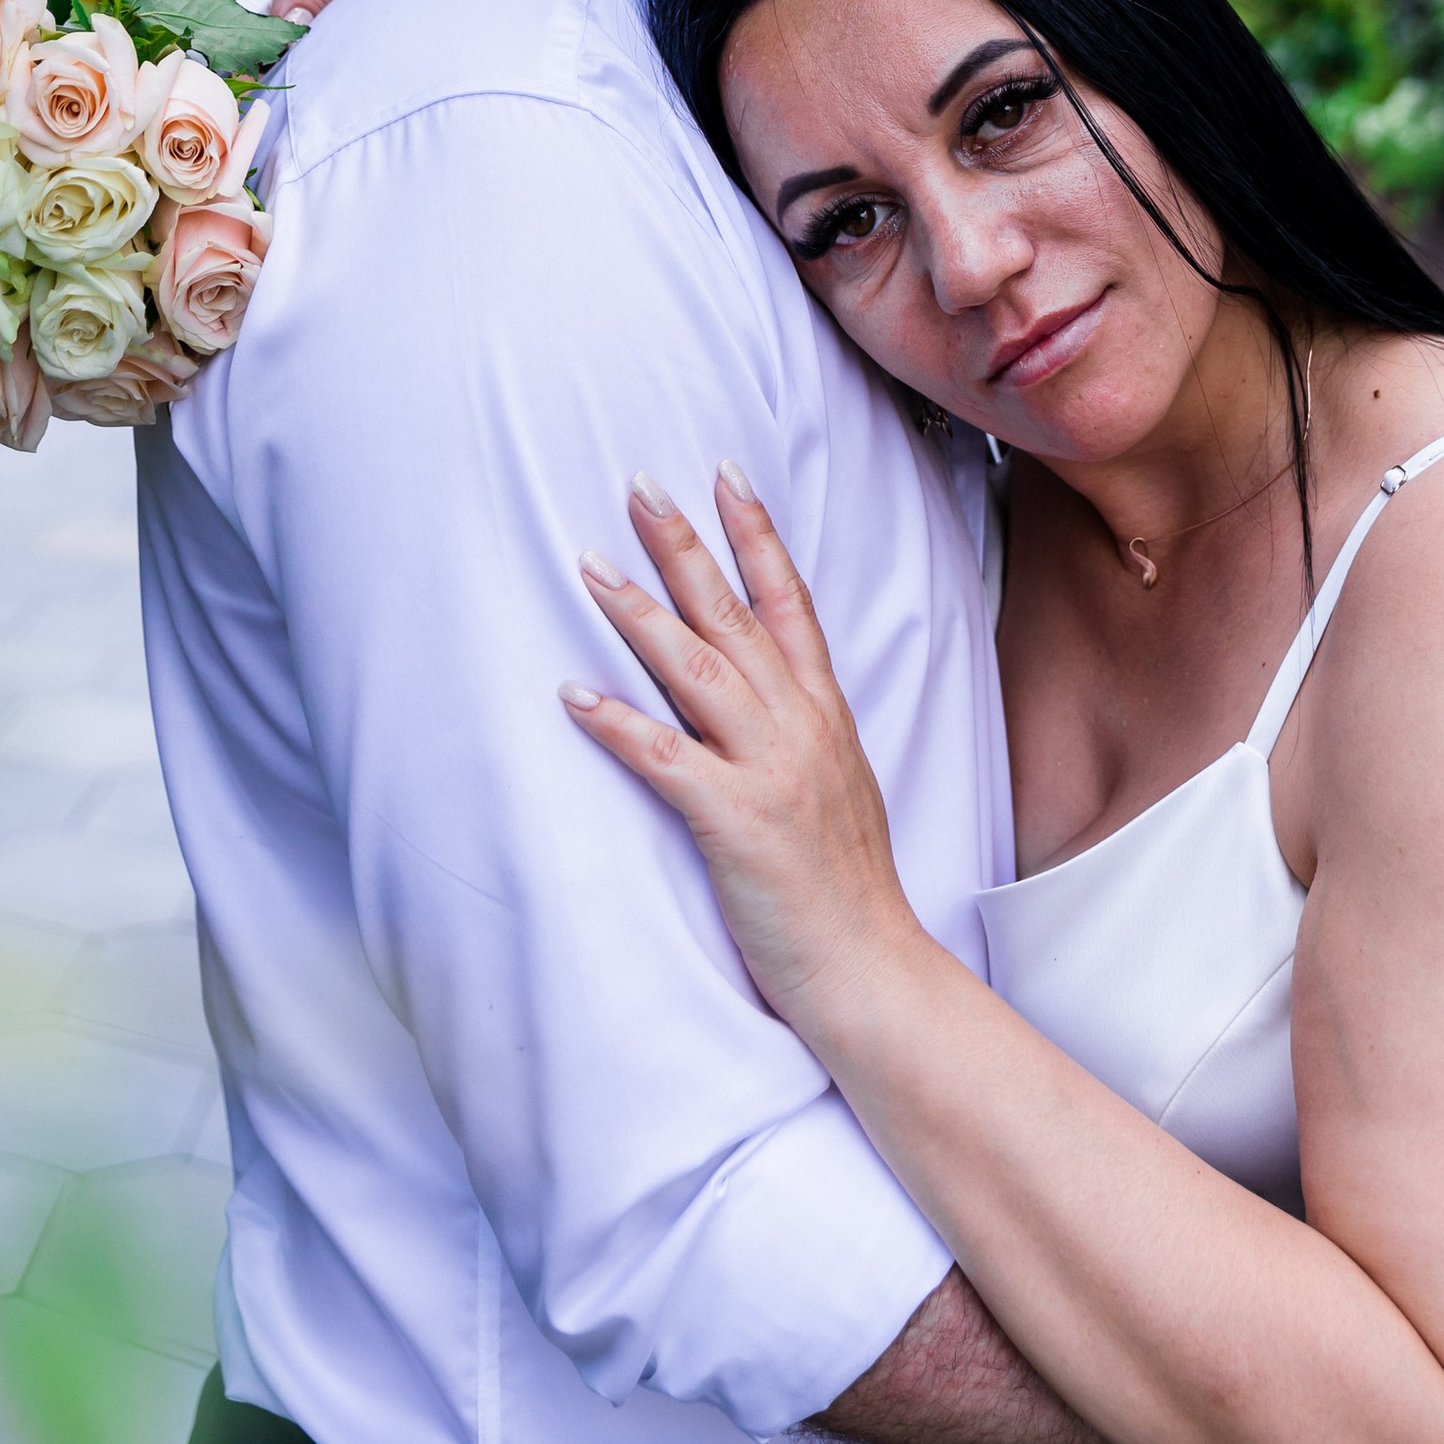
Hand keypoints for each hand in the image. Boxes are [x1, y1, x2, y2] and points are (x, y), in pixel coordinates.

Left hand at [564, 469, 926, 1032]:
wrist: (871, 969)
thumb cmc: (847, 891)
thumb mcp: (839, 789)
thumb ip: (802, 734)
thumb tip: (763, 698)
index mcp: (824, 717)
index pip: (790, 603)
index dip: (757, 534)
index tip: (726, 474)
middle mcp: (800, 728)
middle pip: (736, 616)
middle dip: (687, 546)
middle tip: (641, 485)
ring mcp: (770, 771)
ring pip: (698, 670)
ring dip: (639, 613)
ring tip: (591, 564)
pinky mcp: (736, 822)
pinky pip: (666, 759)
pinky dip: (617, 723)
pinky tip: (572, 694)